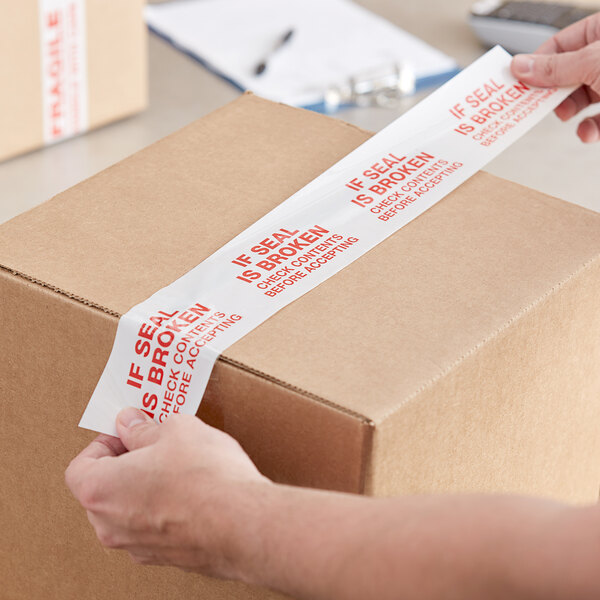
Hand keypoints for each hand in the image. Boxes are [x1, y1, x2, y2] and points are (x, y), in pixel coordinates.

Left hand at [65, 408, 269, 579]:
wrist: (244, 524)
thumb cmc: (205, 476)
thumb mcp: (176, 430)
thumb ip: (145, 428)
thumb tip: (132, 425)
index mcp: (101, 491)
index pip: (80, 467)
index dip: (103, 443)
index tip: (129, 430)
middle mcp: (111, 526)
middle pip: (104, 489)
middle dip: (126, 463)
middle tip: (156, 441)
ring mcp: (139, 547)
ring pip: (131, 510)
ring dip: (147, 486)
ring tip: (180, 463)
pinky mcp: (168, 557)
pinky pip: (156, 526)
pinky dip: (166, 507)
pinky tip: (195, 490)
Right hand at [511, 12, 599, 141]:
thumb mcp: (595, 61)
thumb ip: (555, 67)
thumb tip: (520, 66)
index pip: (560, 44)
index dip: (538, 63)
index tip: (518, 81)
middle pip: (566, 74)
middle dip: (552, 93)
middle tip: (534, 103)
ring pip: (581, 99)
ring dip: (569, 112)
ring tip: (564, 115)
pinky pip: (598, 120)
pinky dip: (589, 129)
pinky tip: (587, 131)